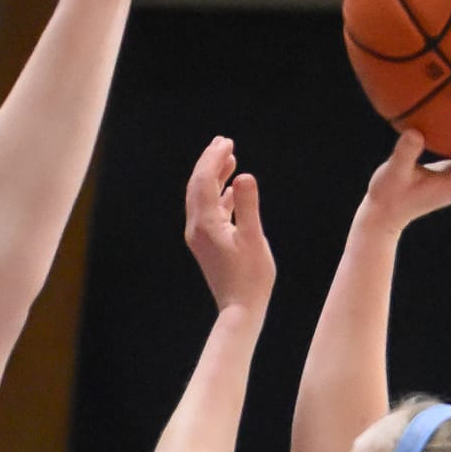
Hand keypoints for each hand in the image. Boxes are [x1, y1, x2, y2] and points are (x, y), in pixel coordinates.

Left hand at [184, 137, 273, 320]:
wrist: (240, 309)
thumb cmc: (250, 277)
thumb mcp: (253, 238)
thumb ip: (248, 205)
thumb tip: (244, 175)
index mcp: (205, 223)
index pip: (204, 181)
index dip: (214, 158)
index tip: (227, 142)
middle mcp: (197, 228)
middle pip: (197, 186)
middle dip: (209, 162)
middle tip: (224, 142)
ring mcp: (200, 237)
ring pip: (203, 198)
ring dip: (214, 177)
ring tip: (229, 159)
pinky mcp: (208, 244)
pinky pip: (210, 212)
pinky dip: (220, 196)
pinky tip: (232, 189)